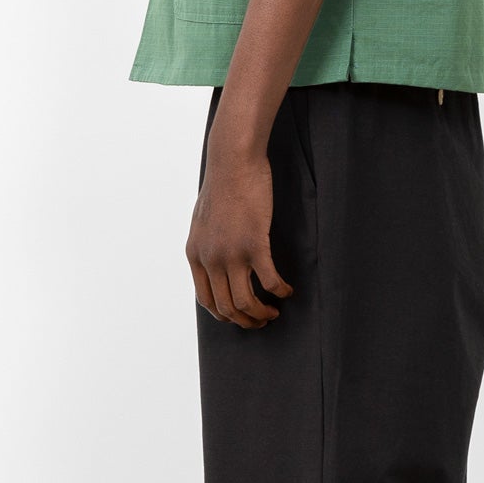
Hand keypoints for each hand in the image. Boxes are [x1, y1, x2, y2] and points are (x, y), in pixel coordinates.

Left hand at [186, 141, 293, 328]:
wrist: (232, 162)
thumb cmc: (222, 186)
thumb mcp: (203, 221)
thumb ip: (207, 244)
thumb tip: (216, 259)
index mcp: (196, 255)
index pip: (206, 300)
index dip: (224, 314)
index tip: (239, 316)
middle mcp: (210, 259)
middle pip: (227, 307)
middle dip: (246, 320)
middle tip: (262, 320)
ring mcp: (231, 253)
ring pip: (246, 301)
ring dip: (262, 313)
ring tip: (274, 311)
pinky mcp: (254, 243)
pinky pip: (269, 281)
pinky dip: (280, 291)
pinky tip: (288, 290)